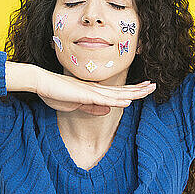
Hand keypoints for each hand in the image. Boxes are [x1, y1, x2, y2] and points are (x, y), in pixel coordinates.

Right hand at [35, 68, 156, 115]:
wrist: (41, 82)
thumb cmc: (55, 92)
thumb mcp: (76, 104)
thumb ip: (92, 107)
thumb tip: (109, 110)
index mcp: (94, 91)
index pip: (117, 92)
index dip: (132, 91)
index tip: (144, 88)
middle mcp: (96, 89)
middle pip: (122, 90)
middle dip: (139, 89)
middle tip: (154, 86)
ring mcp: (91, 90)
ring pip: (117, 93)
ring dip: (133, 93)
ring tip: (148, 90)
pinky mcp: (84, 94)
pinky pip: (104, 99)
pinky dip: (117, 100)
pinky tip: (128, 101)